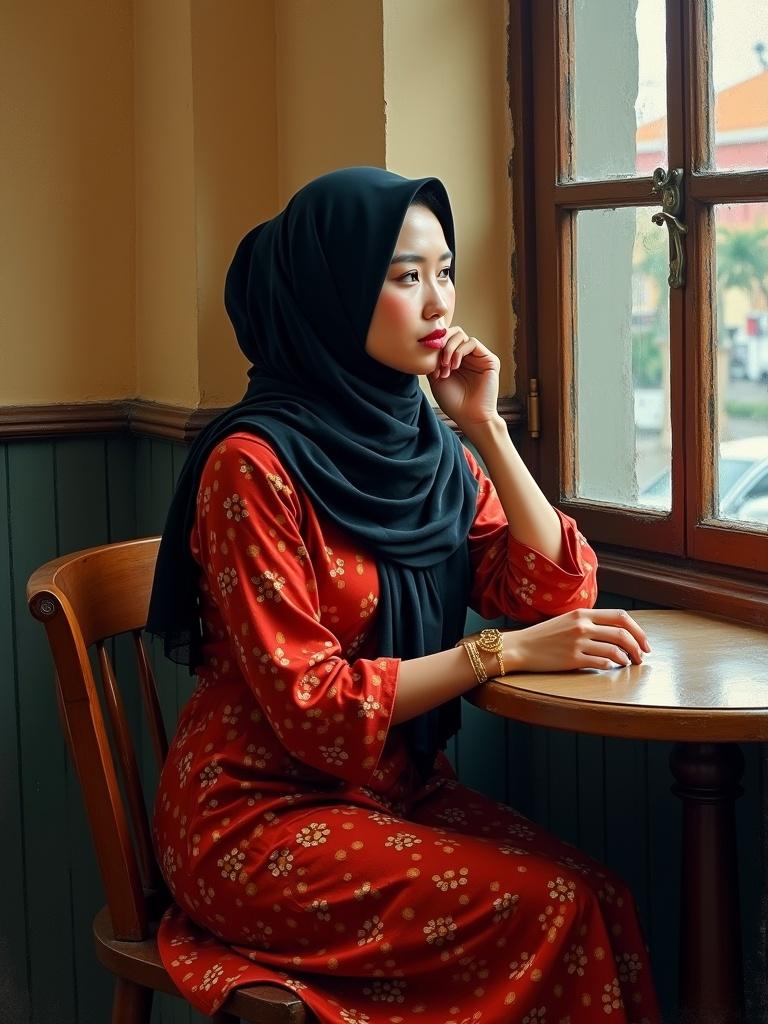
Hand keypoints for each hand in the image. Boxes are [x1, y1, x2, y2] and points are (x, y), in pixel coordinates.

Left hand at [427, 327, 499, 430]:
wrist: (469, 416)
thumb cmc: (453, 401)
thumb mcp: (436, 378)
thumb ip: (433, 359)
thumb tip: (427, 343)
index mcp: (456, 359)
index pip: (445, 339)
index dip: (435, 346)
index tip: (428, 363)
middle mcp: (468, 356)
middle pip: (453, 333)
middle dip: (442, 344)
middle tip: (438, 362)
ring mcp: (479, 357)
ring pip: (461, 335)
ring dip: (449, 349)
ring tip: (446, 367)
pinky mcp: (489, 359)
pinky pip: (472, 342)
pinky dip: (460, 351)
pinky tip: (455, 366)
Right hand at [503, 608, 650, 672]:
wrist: (521, 647)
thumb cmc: (544, 635)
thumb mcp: (567, 620)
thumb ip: (589, 622)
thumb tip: (616, 633)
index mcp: (582, 613)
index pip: (620, 616)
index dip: (638, 630)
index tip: (644, 642)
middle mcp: (582, 626)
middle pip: (622, 634)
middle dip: (638, 647)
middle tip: (642, 657)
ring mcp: (577, 642)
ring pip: (615, 650)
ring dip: (627, 659)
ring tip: (628, 663)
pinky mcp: (572, 659)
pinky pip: (601, 662)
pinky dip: (611, 665)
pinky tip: (611, 666)